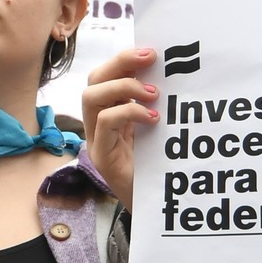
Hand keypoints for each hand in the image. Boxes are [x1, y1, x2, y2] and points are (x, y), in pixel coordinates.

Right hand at [81, 45, 159, 210]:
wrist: (157, 211)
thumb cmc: (160, 170)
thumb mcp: (158, 130)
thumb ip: (155, 106)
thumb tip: (170, 75)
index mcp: (111, 114)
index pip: (104, 76)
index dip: (123, 59)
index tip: (151, 51)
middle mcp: (98, 126)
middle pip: (94, 81)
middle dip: (121, 63)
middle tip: (151, 58)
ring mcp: (97, 142)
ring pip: (91, 97)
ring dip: (123, 86)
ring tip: (153, 93)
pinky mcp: (102, 158)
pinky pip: (105, 122)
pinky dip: (129, 112)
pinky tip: (152, 118)